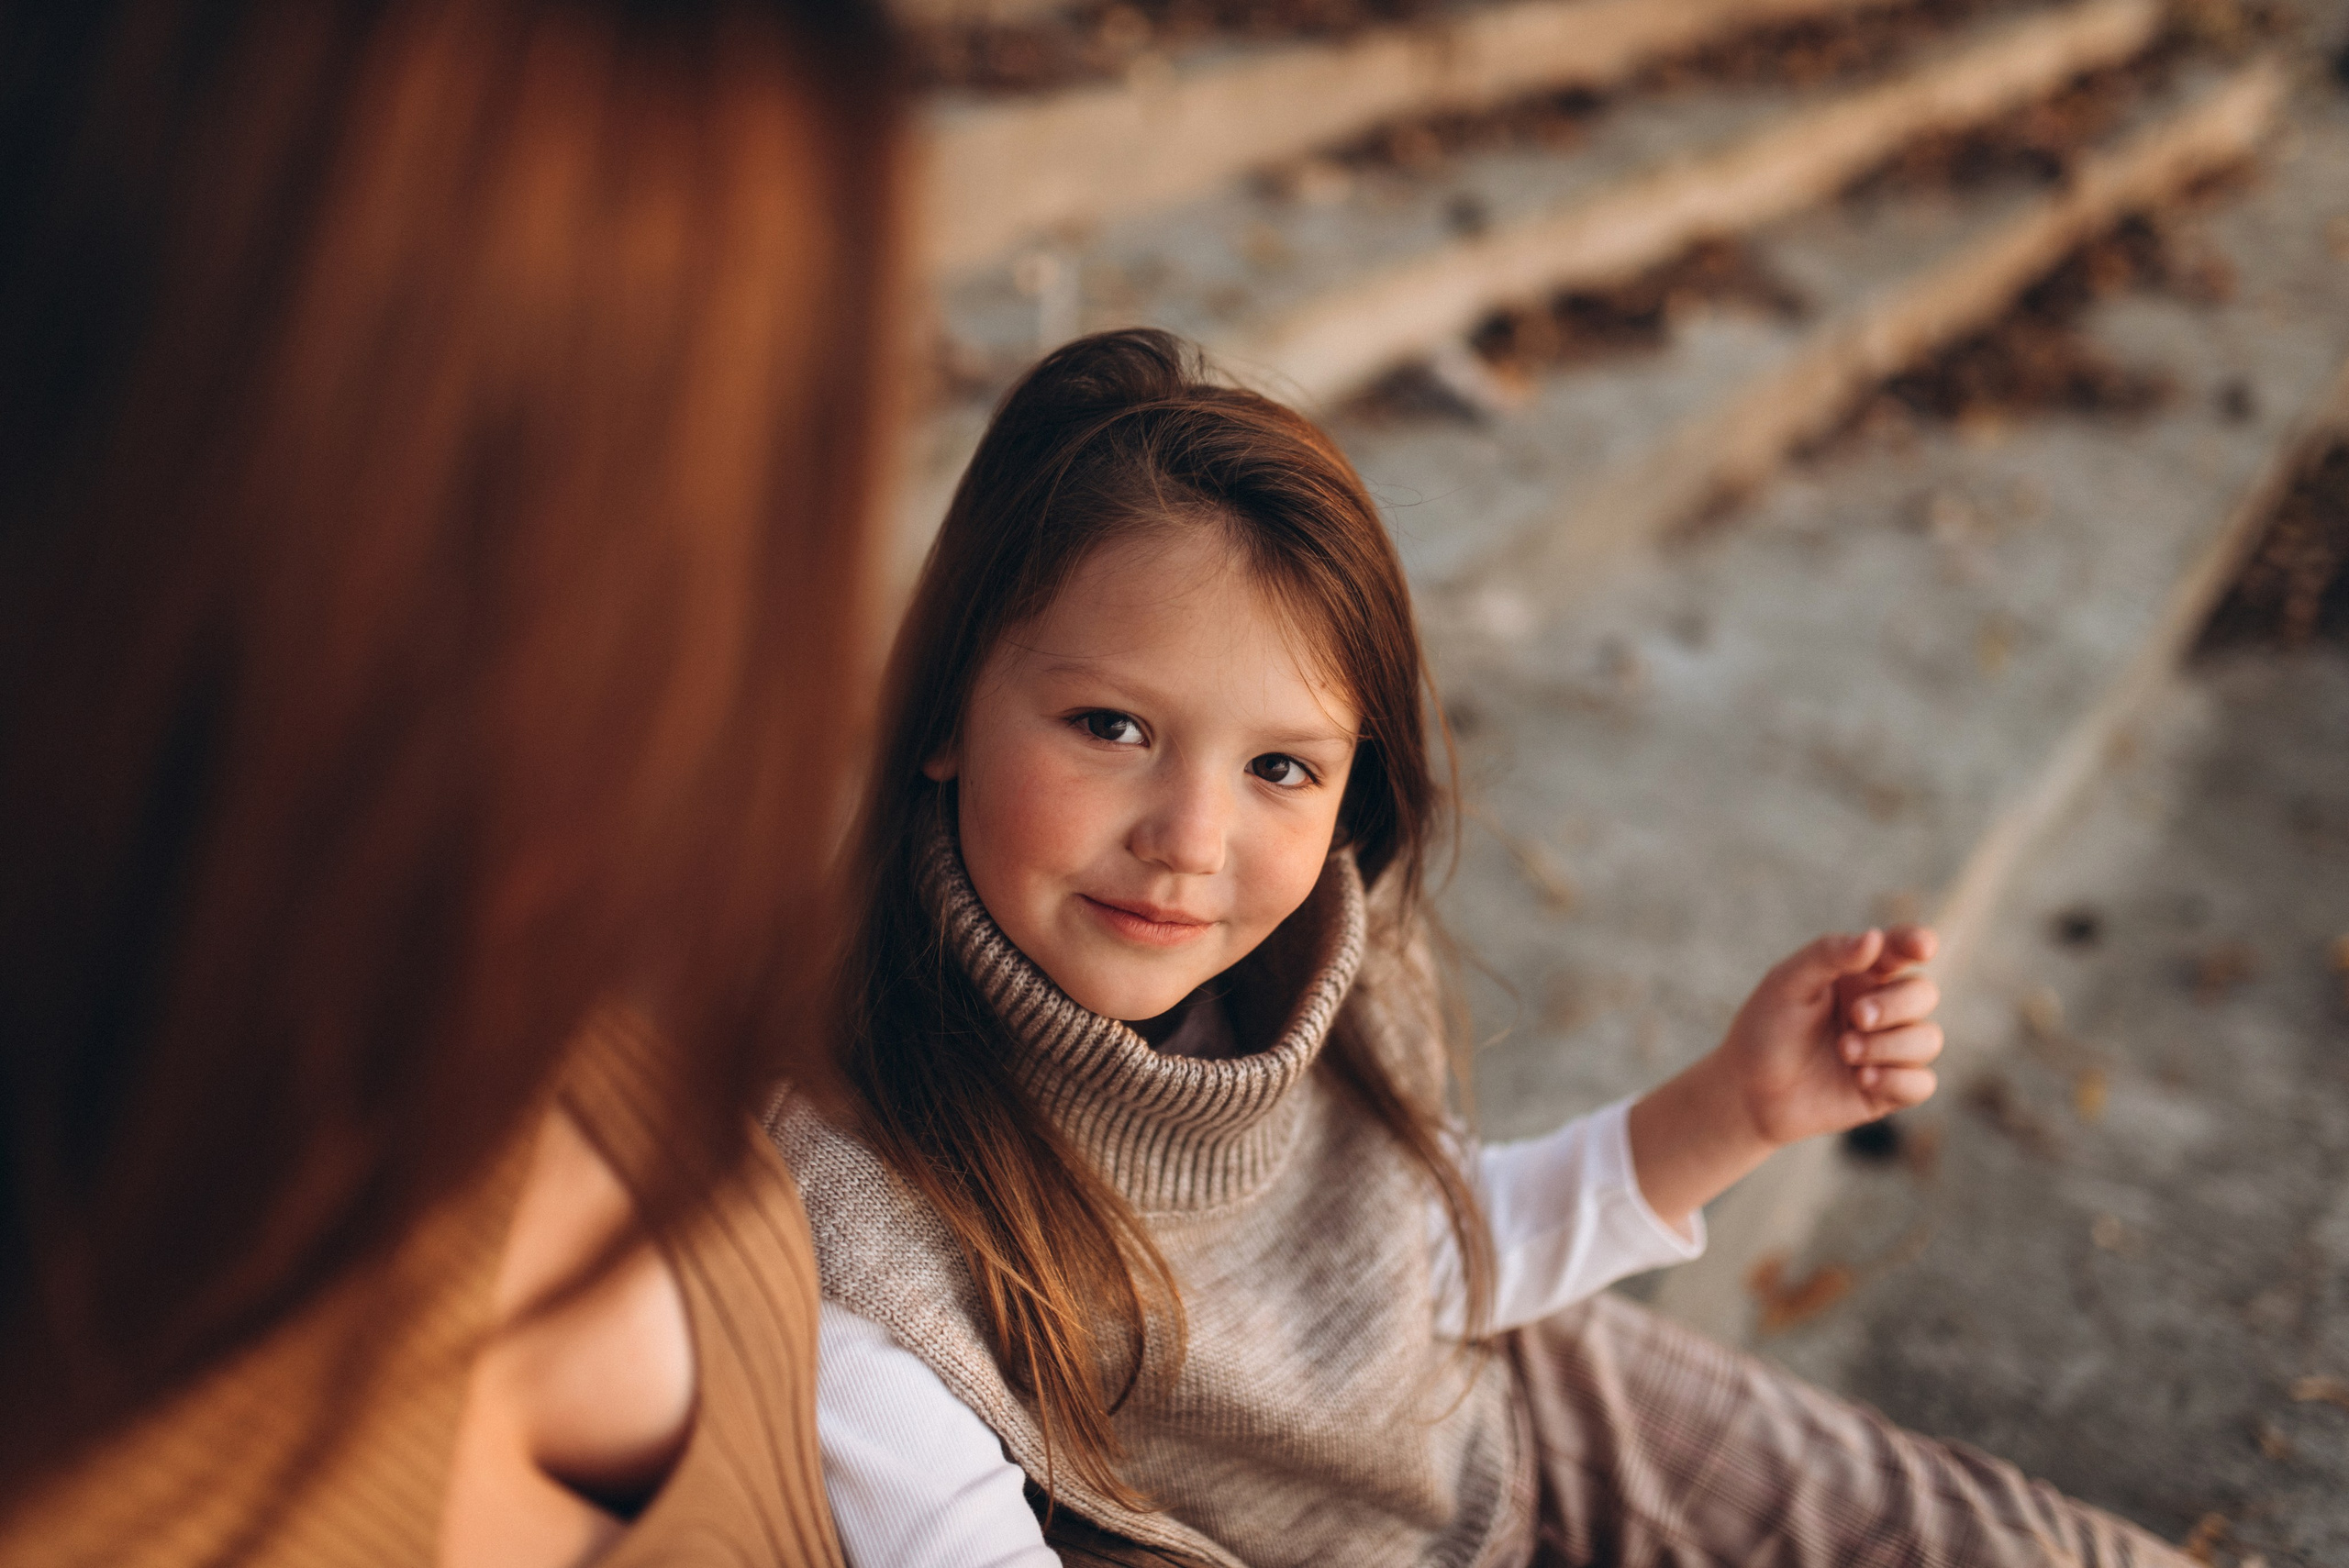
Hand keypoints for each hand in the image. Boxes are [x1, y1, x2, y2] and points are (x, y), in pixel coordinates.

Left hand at [1719, 925, 1941, 1147]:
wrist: (1749, 1091)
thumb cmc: (1766, 1027)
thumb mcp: (1787, 983)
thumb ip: (1828, 955)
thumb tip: (1874, 937)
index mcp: (1860, 974)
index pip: (1901, 949)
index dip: (1917, 943)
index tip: (1922, 948)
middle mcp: (1882, 1007)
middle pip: (1924, 994)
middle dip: (1896, 1005)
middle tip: (1857, 1017)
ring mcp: (1889, 1049)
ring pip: (1928, 1039)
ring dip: (1889, 1045)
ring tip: (1844, 1051)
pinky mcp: (1889, 1089)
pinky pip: (1921, 1083)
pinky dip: (1897, 1080)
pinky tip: (1861, 1079)